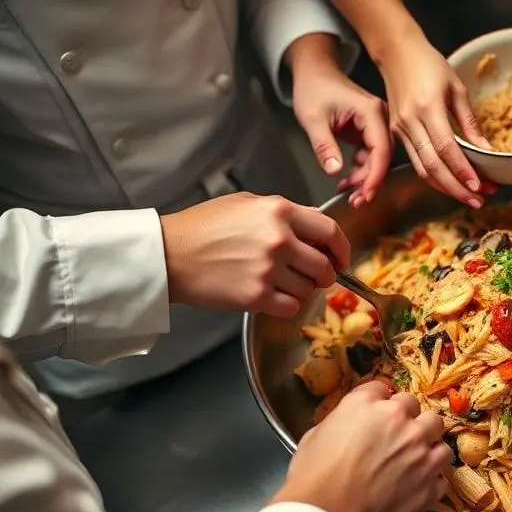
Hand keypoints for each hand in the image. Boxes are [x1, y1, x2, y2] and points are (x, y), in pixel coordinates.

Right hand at [160, 192, 349, 317]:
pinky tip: (271, 295)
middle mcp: (279, 239)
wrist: (169, 254)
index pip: (330, 231)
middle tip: (312, 276)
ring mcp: (269, 269)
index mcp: (280, 211)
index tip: (341, 259)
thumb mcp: (248, 204)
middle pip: (325, 266)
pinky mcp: (257, 296)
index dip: (342, 249)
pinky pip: (291, 306)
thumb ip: (285, 212)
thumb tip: (315, 223)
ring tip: (279, 282)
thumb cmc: (203, 227)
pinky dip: (286, 305)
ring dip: (301, 289)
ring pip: (309, 288)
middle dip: (324, 274)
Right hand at [271, 381, 450, 511]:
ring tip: (416, 460)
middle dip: (408, 420)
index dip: (380, 403)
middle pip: (417, 408)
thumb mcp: (315, 435)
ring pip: (440, 438)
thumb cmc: (312, 480)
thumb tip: (348, 425)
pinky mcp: (429, 485)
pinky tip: (417, 486)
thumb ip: (341, 421)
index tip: (377, 415)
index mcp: (368, 405)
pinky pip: (442, 476)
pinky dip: (431, 480)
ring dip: (428, 446)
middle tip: (397, 437)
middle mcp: (400, 422)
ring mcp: (420, 453)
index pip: (383, 389)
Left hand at [289, 33, 390, 207]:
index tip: (365, 195)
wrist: (313, 71)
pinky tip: (345, 181)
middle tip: (355, 201)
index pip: (381, 150)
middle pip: (383, 157)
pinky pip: (369, 156)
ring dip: (363, 178)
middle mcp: (379, 118)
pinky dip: (359, 170)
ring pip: (377, 159)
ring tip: (346, 193)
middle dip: (369, 181)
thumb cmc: (313, 87)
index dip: (375, 176)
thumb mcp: (313, 119)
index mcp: (371, 112)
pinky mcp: (368, 130)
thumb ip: (324, 146)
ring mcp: (375, 125)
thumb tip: (335, 172)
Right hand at [377, 37, 495, 207]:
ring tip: (467, 197)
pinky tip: (449, 184)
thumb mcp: (457, 88)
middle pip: (432, 166)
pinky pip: (415, 162)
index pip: (446, 148)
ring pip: (421, 169)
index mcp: (427, 107)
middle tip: (478, 200)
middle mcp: (410, 122)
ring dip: (445, 187)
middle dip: (456, 188)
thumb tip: (486, 150)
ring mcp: (400, 130)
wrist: (397, 53)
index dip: (463, 171)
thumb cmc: (429, 64)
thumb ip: (470, 122)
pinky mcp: (396, 134)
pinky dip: (433, 177)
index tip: (480, 186)